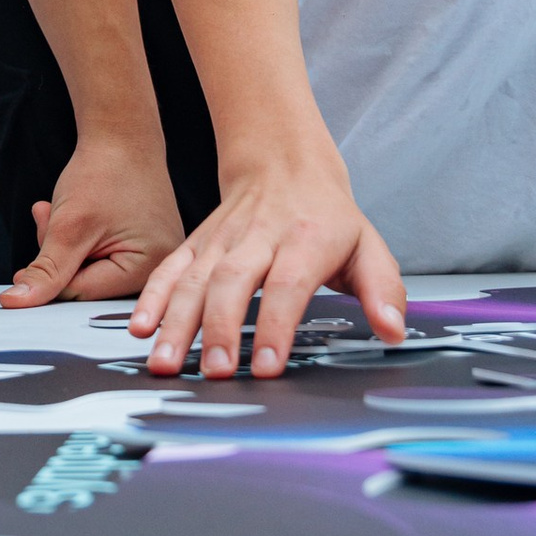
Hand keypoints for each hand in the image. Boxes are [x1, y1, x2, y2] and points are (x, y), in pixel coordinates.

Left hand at [3, 132, 182, 308]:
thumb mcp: (69, 226)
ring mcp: (154, 257)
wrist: (123, 133)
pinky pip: (102, 256)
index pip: (83, 293)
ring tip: (55, 210)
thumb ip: (45, 272)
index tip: (45, 234)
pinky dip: (79, 238)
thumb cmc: (104, 171)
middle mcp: (158, 270)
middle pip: (87, 284)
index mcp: (149, 269)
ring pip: (89, 269)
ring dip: (65, 243)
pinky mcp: (144, 245)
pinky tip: (73, 212)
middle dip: (60, 254)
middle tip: (48, 217)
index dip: (53, 269)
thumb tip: (16, 304)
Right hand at [128, 141, 404, 380]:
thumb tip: (394, 331)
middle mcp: (257, 238)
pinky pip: (169, 270)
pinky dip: (151, 299)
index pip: (288, 285)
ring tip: (167, 364)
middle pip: (233, 281)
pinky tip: (141, 328)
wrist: (283, 161)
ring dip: (178, 323)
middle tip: (216, 373)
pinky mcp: (197, 244)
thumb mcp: (368, 245)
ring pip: (193, 279)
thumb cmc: (329, 217)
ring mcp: (221, 241)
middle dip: (221, 329)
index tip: (268, 367)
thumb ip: (383, 290)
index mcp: (304, 240)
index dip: (277, 326)